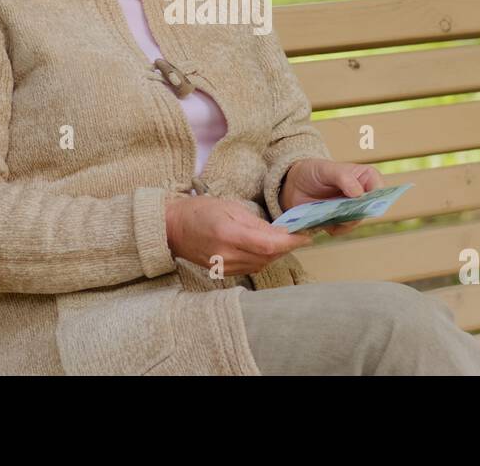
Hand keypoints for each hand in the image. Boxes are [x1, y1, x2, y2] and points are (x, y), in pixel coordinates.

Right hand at [165, 195, 311, 275]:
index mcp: (229, 234)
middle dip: (286, 247)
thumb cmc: (199, 211)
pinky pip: (251, 268)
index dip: (291, 243)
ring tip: (281, 240)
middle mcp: (227, 254)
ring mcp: (224, 267)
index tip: (306, 236)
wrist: (173, 228)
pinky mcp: (223, 273)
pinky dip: (262, 259)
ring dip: (275, 254)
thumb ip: (256, 222)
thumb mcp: (230, 207)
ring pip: (261, 264)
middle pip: (268, 257)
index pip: (269, 245)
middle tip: (297, 235)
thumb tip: (281, 233)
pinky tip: (263, 248)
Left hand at [281, 158, 383, 236]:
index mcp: (365, 177)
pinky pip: (341, 230)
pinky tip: (322, 219)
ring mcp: (351, 210)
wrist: (293, 184)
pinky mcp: (339, 222)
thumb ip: (344, 177)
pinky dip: (332, 227)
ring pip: (355, 222)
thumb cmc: (313, 171)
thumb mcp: (326, 169)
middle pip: (369, 210)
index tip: (360, 202)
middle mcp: (361, 195)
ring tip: (327, 212)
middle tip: (341, 210)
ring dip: (342, 221)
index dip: (375, 198)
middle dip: (356, 212)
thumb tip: (359, 193)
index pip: (380, 189)